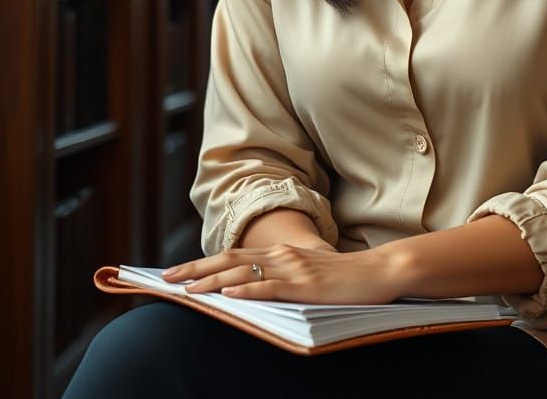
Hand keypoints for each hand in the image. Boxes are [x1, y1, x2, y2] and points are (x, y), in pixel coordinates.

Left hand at [161, 244, 404, 304]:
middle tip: (167, 278)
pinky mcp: (307, 285)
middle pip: (231, 259)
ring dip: (213, 280)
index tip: (176, 272)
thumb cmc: (346, 278)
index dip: (203, 262)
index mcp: (282, 252)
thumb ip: (282, 276)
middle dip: (196, 269)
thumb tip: (252, 287)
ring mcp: (295, 268)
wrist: (379, 272)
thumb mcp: (308, 272)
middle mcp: (283, 255)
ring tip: (187, 290)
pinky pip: (272, 287)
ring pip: (245, 271)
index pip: (233, 255)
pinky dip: (249, 290)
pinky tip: (230, 294)